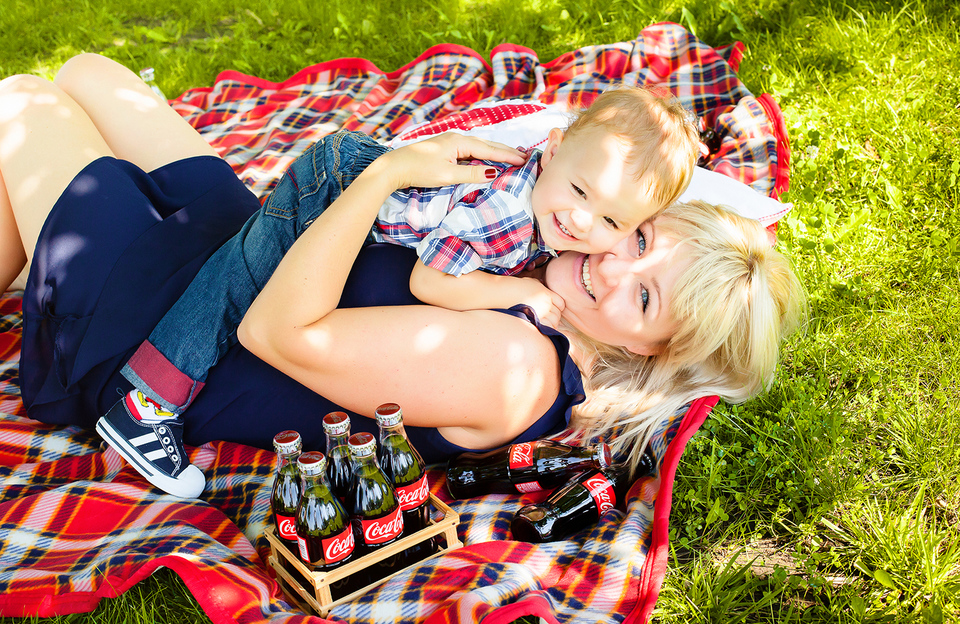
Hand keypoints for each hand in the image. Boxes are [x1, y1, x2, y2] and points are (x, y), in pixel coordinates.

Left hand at [375, 133, 526, 189]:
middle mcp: (456, 137)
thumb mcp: (447, 175)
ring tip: (511, 156)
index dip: (507, 156)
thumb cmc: (419, 170)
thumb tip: (493, 173)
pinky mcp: (445, 148)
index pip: (489, 149)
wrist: (394, 167)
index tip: (524, 160)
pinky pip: (470, 150)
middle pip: (487, 145)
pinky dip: (483, 154)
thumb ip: (471, 174)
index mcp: (459, 141)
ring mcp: (450, 142)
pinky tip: (488, 158)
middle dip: (505, 151)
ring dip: (495, 152)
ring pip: (479, 147)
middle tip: (524, 156)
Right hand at [508, 278, 565, 327]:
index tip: (556, 309)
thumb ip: (539, 285)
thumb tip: (542, 284)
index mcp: (546, 294)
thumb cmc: (516, 286)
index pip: (561, 303)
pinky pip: (546, 326)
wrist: (504, 293)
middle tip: (551, 318)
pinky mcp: (534, 320)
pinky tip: (543, 327)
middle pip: (558, 313)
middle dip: (556, 316)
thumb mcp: (531, 282)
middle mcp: (546, 303)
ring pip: (554, 321)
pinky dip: (547, 328)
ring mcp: (540, 312)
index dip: (560, 307)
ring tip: (548, 323)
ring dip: (553, 323)